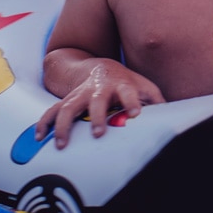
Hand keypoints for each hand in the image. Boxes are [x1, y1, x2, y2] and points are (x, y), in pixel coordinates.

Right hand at [36, 58, 164, 147]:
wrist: (99, 68)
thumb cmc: (126, 83)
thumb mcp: (144, 88)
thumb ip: (156, 103)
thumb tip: (173, 118)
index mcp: (122, 86)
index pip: (129, 93)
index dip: (132, 103)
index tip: (136, 115)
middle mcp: (99, 90)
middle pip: (97, 101)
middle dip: (97, 116)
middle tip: (98, 133)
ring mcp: (80, 94)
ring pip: (67, 107)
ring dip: (64, 125)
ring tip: (61, 144)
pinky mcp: (66, 100)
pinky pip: (51, 111)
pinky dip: (44, 123)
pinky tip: (39, 137)